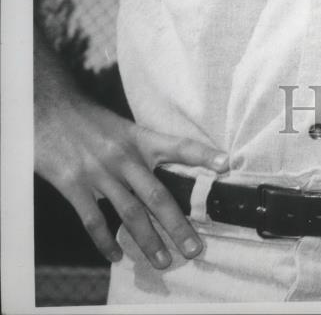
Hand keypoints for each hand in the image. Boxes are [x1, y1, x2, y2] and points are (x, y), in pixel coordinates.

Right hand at [36, 94, 228, 267]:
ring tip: (163, 261)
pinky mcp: (73, 184)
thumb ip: (140, 148)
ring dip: (148, 241)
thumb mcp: (120, 126)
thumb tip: (162, 171)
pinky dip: (105, 242)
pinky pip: (94, 220)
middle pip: (157, 195)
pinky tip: (116, 255)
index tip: (225, 164)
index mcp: (137, 137)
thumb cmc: (86, 117)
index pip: (177, 145)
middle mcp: (123, 155)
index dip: (202, 154)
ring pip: (130, 213)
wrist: (47, 106)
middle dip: (178, 225)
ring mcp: (98, 172)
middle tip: (195, 249)